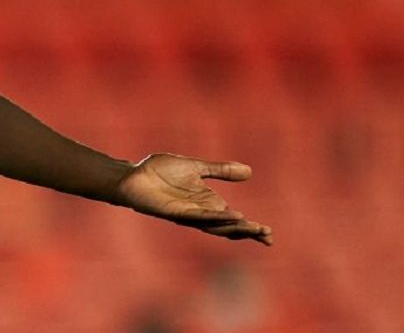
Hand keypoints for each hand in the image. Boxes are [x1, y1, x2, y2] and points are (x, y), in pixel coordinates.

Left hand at [116, 153, 272, 245]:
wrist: (134, 175)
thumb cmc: (160, 172)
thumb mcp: (196, 167)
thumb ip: (220, 170)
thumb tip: (249, 172)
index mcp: (207, 203)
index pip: (234, 220)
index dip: (251, 229)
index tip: (269, 235)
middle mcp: (200, 212)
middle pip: (228, 227)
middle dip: (248, 232)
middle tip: (267, 236)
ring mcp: (188, 214)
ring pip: (216, 225)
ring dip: (235, 227)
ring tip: (254, 228)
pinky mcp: (175, 212)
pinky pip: (198, 215)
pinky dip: (214, 216)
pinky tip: (229, 215)